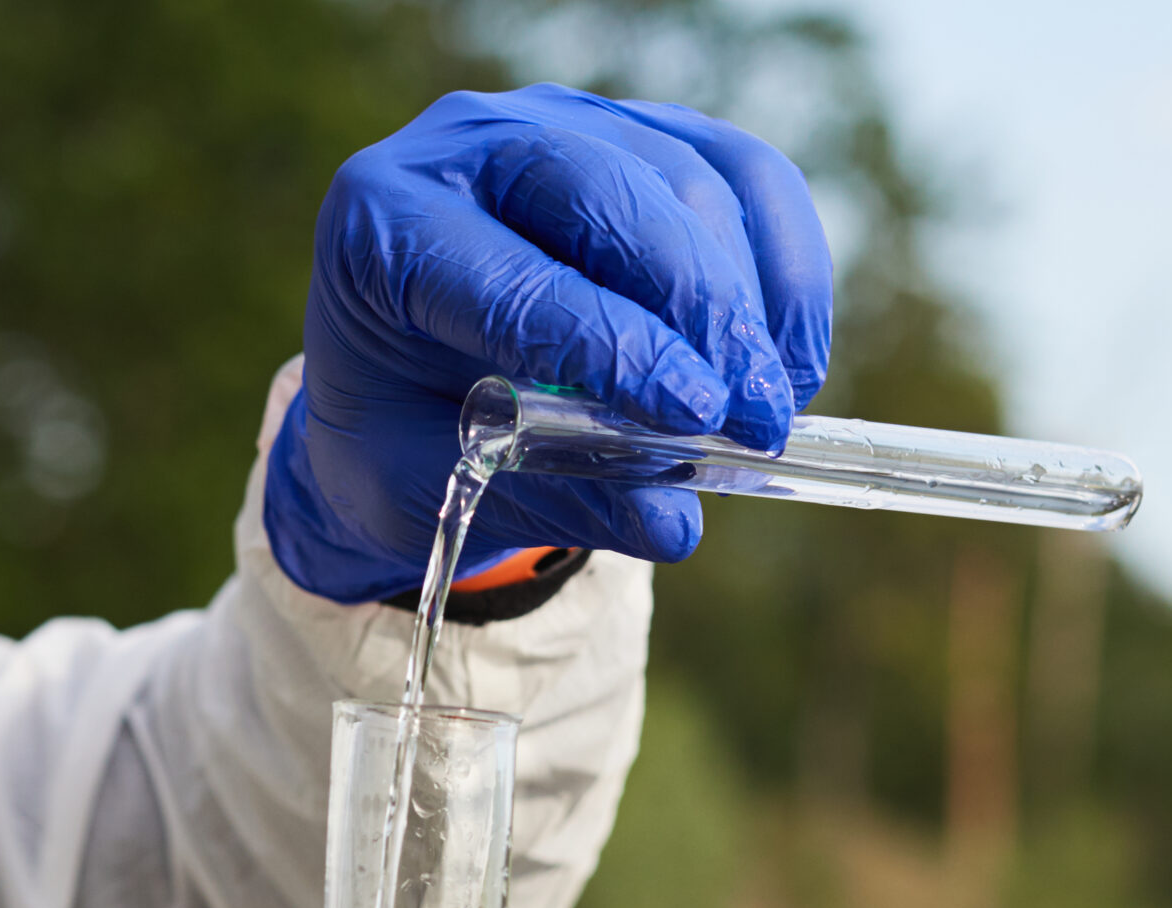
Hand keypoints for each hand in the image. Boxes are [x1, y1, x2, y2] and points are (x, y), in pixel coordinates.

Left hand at [266, 83, 834, 600]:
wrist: (397, 376)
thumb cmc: (398, 430)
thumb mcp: (434, 482)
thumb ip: (545, 493)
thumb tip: (673, 523)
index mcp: (378, 226)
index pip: (513, 278)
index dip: (616, 347)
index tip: (695, 417)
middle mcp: (463, 146)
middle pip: (609, 197)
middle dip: (701, 313)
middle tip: (757, 419)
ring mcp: (558, 120)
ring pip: (686, 180)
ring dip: (748, 300)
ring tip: (772, 407)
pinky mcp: (638, 129)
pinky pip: (740, 171)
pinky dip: (784, 262)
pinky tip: (793, 356)